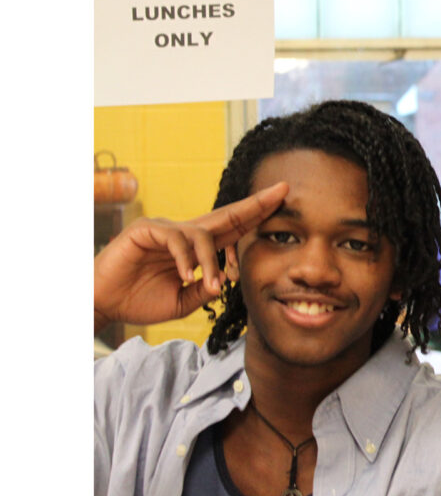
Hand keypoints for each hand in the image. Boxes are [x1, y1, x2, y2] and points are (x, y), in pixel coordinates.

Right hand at [94, 182, 287, 332]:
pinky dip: (187, 258)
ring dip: (213, 261)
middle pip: (227, 215)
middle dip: (255, 204)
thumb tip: (225, 281)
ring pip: (203, 234)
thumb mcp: (182, 301)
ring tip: (214, 284)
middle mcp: (184, 233)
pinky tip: (187, 276)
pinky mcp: (145, 230)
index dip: (257, 217)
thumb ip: (205, 290)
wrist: (103, 304)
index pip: (233, 229)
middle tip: (282, 192)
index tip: (282, 205)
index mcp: (196, 248)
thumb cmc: (139, 300)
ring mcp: (165, 228)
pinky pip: (176, 238)